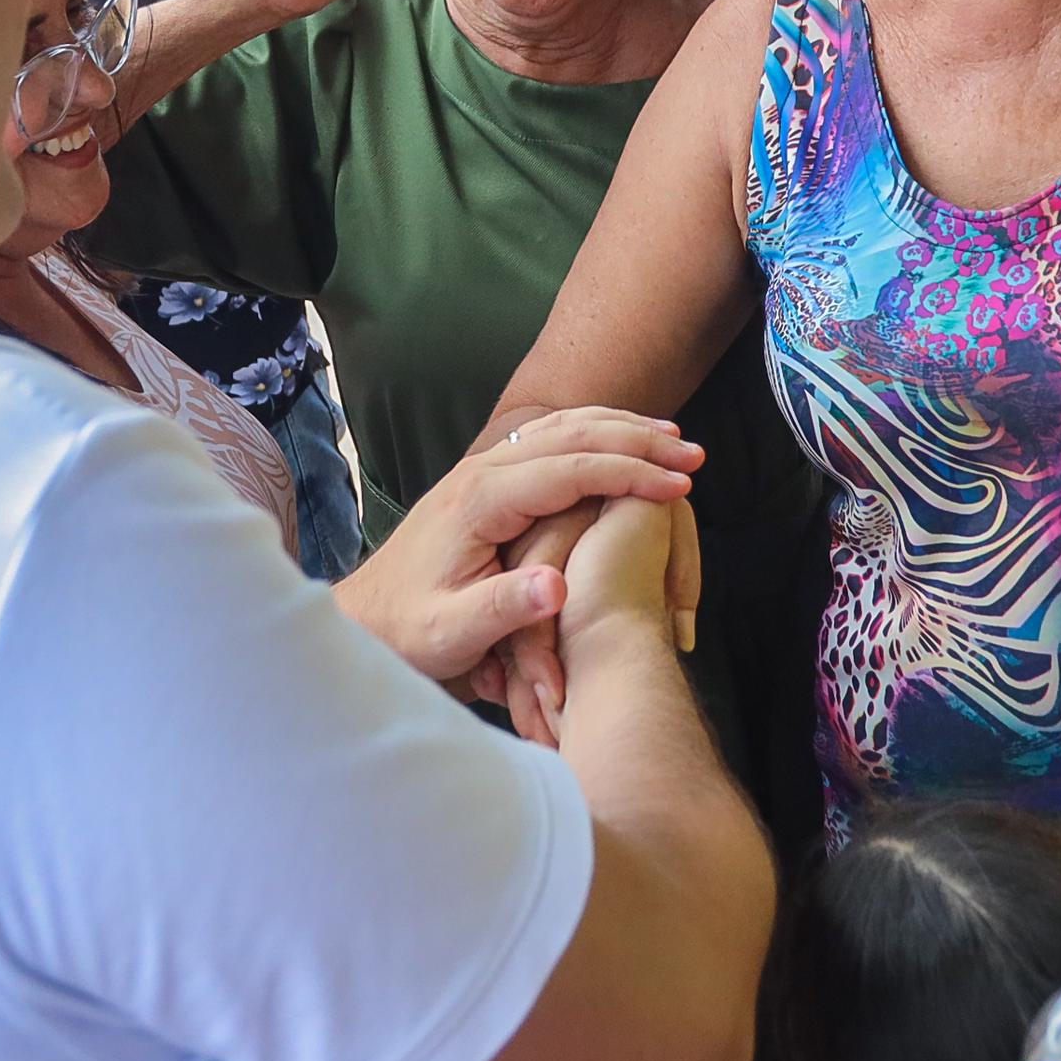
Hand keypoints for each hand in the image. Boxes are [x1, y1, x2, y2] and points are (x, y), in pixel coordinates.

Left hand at [336, 408, 699, 695]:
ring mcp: (484, 469)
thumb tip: (557, 586)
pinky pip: (550, 440)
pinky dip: (595, 435)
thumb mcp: (452, 632)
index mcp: (482, 500)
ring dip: (622, 430)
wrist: (364, 619)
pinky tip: (625, 446)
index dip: (630, 474)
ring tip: (676, 442)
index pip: (570, 470)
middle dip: (639, 442)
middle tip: (696, 457)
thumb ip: (503, 609)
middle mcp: (483, 471)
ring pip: (563, 427)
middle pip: (573, 436)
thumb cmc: (409, 633)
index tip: (683, 487)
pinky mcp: (488, 480)